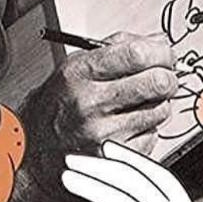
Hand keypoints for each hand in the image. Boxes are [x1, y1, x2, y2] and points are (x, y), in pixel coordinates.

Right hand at [34, 32, 178, 157]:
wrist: (35, 152)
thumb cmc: (58, 106)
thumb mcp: (76, 66)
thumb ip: (118, 47)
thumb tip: (159, 42)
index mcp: (79, 74)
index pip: (136, 54)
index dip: (161, 52)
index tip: (166, 54)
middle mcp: (90, 104)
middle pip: (157, 83)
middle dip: (168, 77)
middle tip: (163, 77)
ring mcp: (103, 135)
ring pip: (160, 110)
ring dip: (157, 104)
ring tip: (137, 104)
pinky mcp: (115, 159)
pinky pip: (153, 136)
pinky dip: (148, 129)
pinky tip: (128, 126)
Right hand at [61, 141, 202, 201]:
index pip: (119, 200)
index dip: (93, 187)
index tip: (69, 179)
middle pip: (128, 180)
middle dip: (97, 168)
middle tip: (72, 162)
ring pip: (144, 172)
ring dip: (119, 160)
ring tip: (97, 153)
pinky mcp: (179, 198)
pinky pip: (160, 173)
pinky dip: (143, 161)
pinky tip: (127, 157)